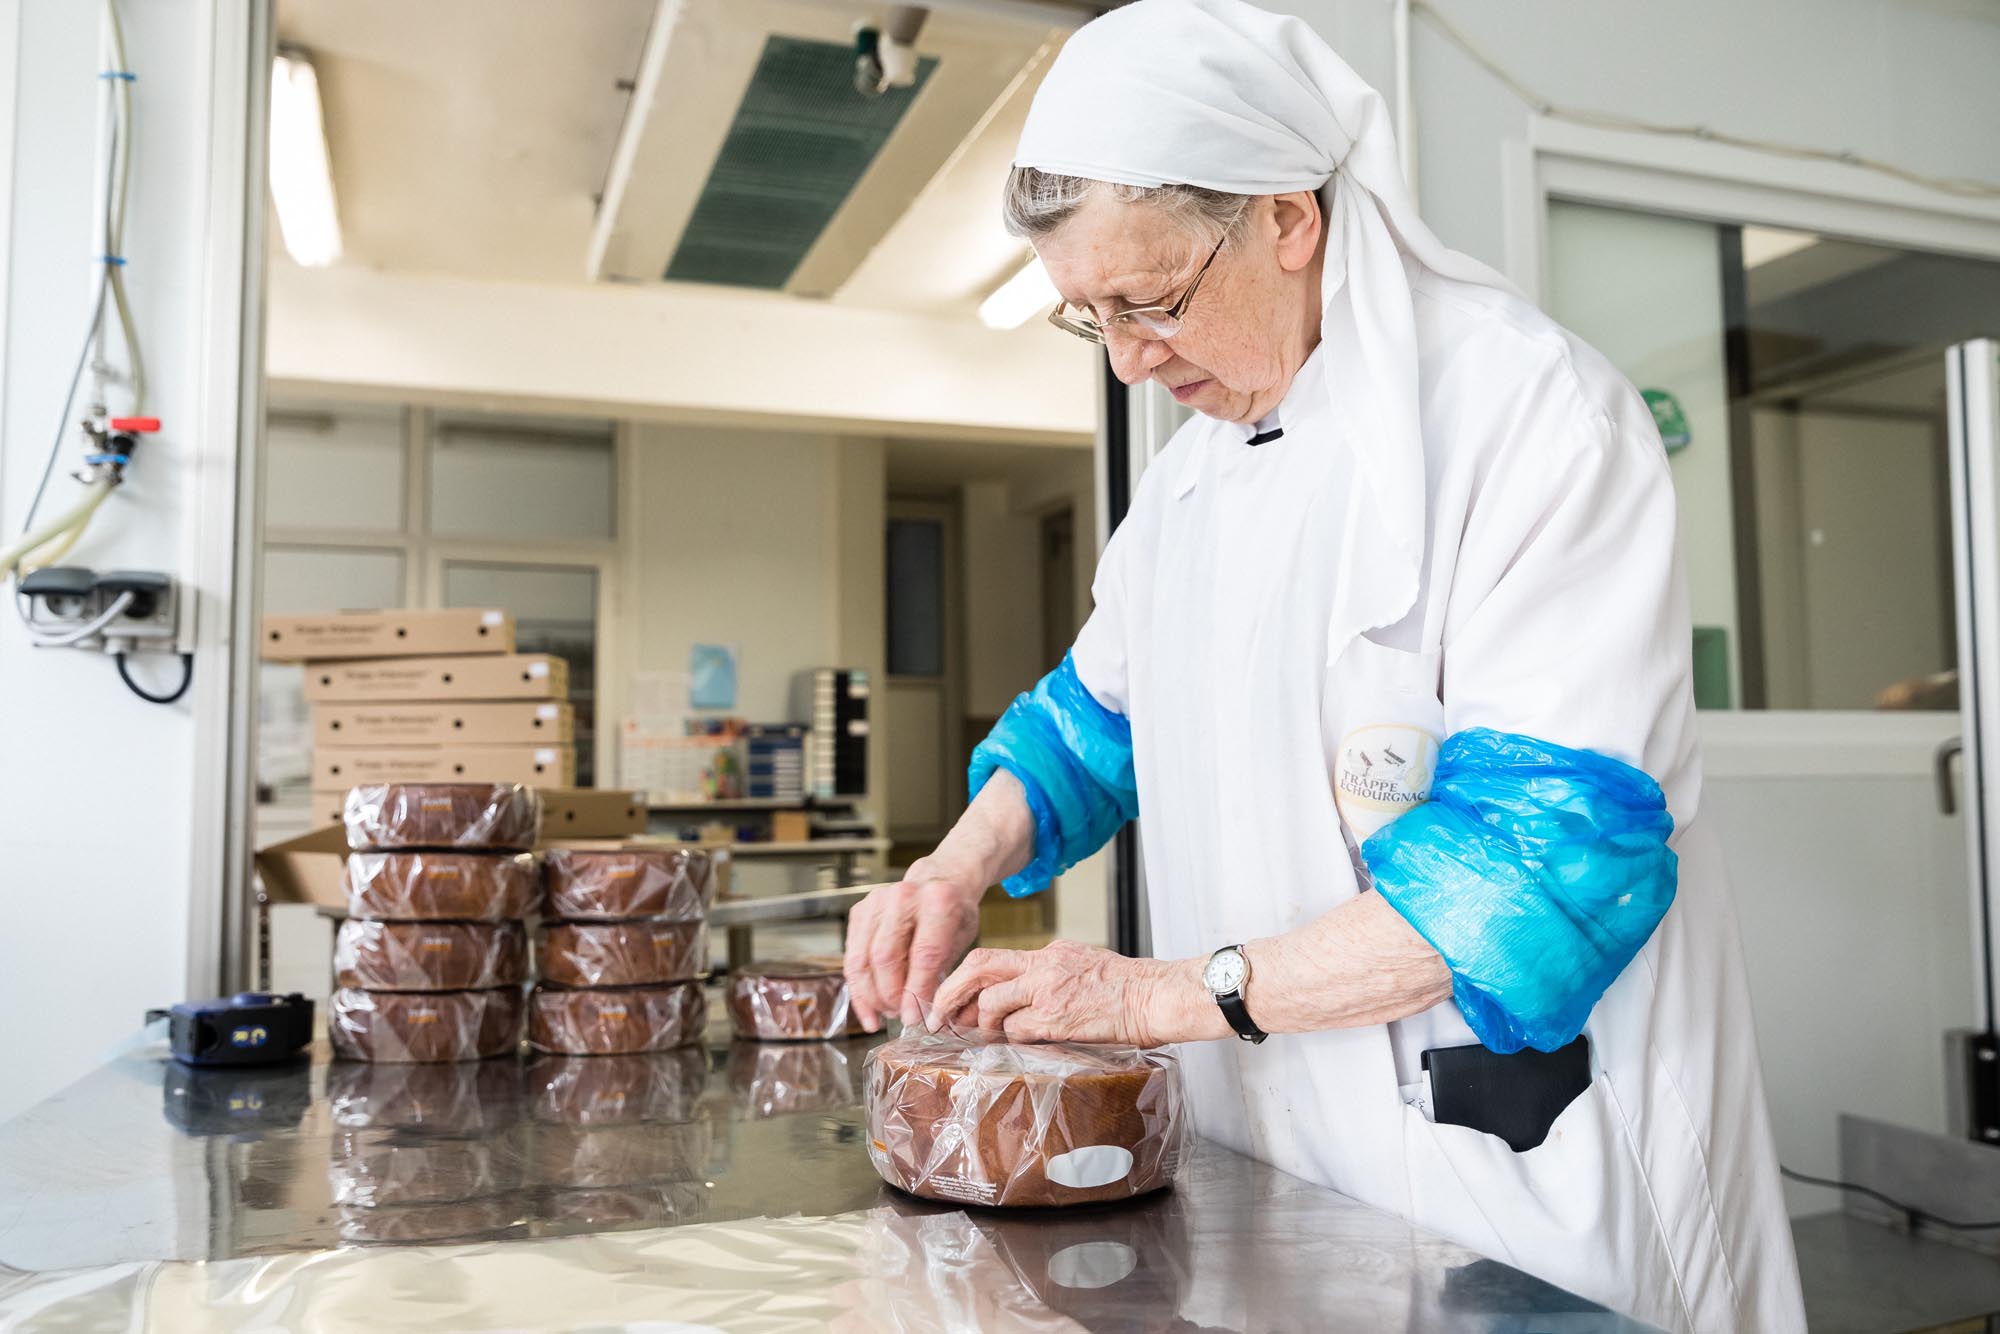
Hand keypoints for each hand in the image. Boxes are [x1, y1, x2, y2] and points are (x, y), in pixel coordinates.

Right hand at [843, 858, 985, 1031]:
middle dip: (890, 995)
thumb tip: (921, 1014)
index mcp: (938, 900)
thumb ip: (941, 972)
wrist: (938, 880)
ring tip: (883, 1015)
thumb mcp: (961, 939)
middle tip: (899, 1015)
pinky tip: (869, 1007)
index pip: (924, 954)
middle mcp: (903, 896)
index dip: (916, 991)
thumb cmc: (953, 914)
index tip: (913, 1018)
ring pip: (862, 959)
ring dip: (870, 995)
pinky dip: (858, 987)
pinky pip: (851, 956)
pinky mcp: (859, 910)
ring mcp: (876, 901)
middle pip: (886, 957)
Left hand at [929, 939, 1223, 1045]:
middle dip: (950, 992)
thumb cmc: (1131, 988)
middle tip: (937, 1016)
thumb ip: (1052, 975)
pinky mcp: (1058, 1017)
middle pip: (979, 968)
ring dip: (984, 1023)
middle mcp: (1044, 965)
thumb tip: (1023, 998)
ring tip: (987, 1038)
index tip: (948, 999)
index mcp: (1050, 952)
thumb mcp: (1085, 965)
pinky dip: (1012, 1039)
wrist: (1159, 996)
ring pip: (993, 1002)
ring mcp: (1049, 990)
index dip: (962, 979)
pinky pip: (1018, 1029)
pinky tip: (1020, 1045)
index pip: (991, 957)